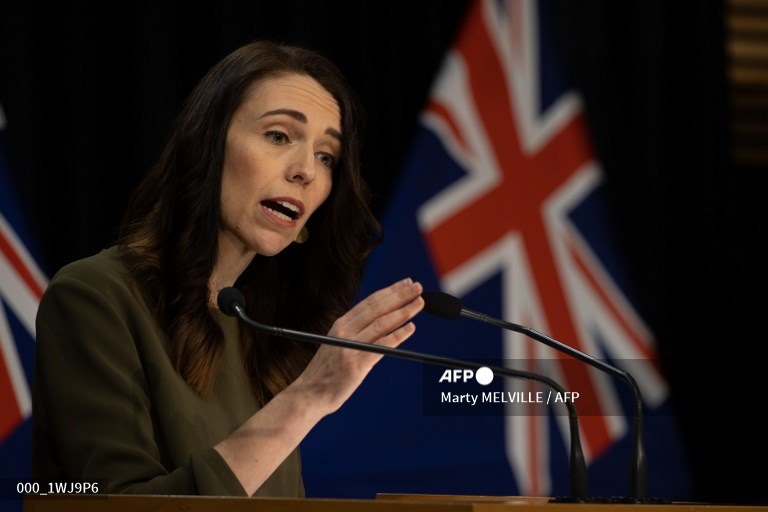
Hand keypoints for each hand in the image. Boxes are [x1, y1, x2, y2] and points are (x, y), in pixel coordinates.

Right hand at [293, 278, 423, 414]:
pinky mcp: (356, 364)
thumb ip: (356, 332)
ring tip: (419, 303)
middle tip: (418, 287)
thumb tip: (382, 321)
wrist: (310, 394)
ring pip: (381, 323)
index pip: (370, 302)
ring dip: (403, 311)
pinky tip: (411, 328)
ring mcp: (350, 347)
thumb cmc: (327, 372)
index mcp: (341, 325)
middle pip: (377, 308)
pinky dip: (397, 335)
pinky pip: (381, 346)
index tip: (406, 283)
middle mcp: (345, 332)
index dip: (390, 291)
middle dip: (400, 295)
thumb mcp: (338, 344)